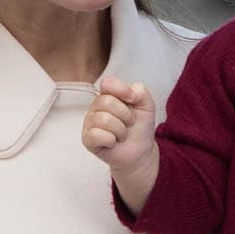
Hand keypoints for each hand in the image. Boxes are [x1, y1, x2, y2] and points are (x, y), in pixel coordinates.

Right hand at [82, 76, 158, 214]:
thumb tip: (129, 91)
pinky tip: (113, 142)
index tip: (132, 99)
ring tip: (122, 134)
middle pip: (106, 101)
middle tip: (128, 123)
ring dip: (120, 130)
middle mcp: (96, 106)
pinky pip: (96, 135)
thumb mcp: (147, 105)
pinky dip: (111, 140)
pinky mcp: (87, 139)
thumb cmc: (140, 127)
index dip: (121, 90)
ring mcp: (90, 122)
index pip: (107, 83)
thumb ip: (140, 91)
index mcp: (109, 95)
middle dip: (125, 115)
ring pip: (103, 119)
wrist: (140, 151)